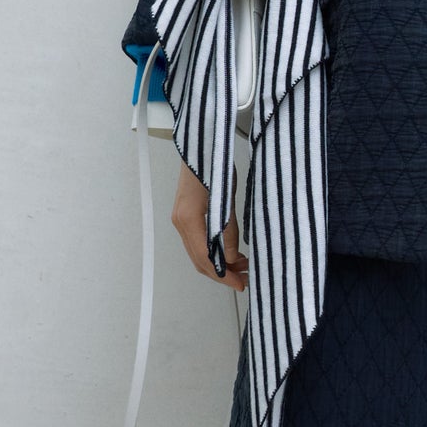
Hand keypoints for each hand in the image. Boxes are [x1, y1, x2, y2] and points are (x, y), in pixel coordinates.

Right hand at [171, 159, 248, 289]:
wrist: (201, 143)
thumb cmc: (213, 163)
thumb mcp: (226, 197)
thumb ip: (228, 228)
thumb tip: (233, 256)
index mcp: (188, 219)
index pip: (205, 258)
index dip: (224, 275)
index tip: (240, 283)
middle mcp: (181, 223)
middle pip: (199, 260)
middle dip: (223, 272)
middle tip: (245, 278)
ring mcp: (181, 220)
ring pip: (199, 253)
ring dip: (220, 262)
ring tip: (244, 265)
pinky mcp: (186, 215)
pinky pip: (199, 242)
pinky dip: (215, 251)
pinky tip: (232, 251)